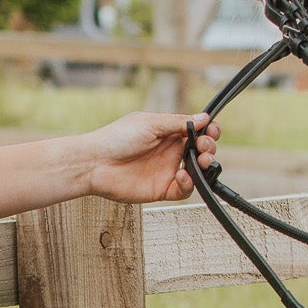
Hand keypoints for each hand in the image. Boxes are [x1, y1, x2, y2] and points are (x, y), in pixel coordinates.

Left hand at [86, 111, 219, 204]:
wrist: (95, 163)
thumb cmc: (116, 139)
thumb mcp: (150, 123)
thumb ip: (178, 122)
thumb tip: (203, 117)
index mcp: (167, 132)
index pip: (197, 132)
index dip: (208, 131)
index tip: (212, 131)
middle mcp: (169, 151)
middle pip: (201, 151)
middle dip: (209, 147)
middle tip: (205, 146)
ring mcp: (166, 170)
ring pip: (197, 171)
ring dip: (205, 165)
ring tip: (202, 160)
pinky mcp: (162, 189)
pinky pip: (184, 189)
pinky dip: (189, 183)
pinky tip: (181, 175)